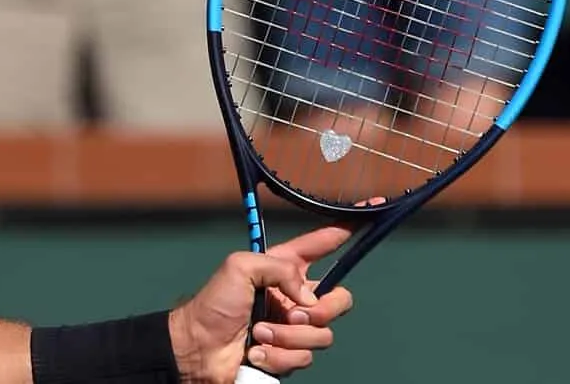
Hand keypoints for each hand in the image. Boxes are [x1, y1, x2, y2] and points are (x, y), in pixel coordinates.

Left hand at [169, 226, 354, 381]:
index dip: (345, 228)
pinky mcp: (288, 356)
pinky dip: (278, 357)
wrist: (198, 349)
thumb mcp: (241, 266)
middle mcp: (293, 297)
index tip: (370, 210)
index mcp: (284, 268)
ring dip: (288, 338)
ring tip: (259, 335)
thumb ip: (280, 269)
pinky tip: (256, 352)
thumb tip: (307, 299)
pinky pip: (303, 359)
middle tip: (294, 314)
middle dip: (321, 310)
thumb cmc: (213, 303)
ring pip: (322, 335)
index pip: (321, 244)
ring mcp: (293, 329)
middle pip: (339, 300)